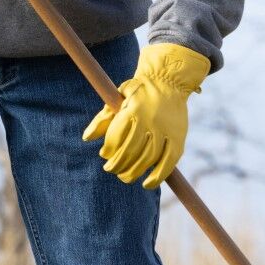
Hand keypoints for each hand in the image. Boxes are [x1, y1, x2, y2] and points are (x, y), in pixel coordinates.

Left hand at [82, 43, 209, 188]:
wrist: (169, 81)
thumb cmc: (139, 91)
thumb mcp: (118, 97)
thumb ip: (103, 117)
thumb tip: (87, 138)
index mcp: (133, 110)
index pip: (116, 137)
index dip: (108, 149)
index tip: (104, 155)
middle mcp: (150, 122)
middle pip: (130, 152)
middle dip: (117, 165)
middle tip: (111, 169)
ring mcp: (165, 132)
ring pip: (147, 160)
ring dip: (133, 173)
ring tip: (124, 176)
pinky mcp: (178, 140)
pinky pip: (167, 163)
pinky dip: (157, 177)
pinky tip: (146, 183)